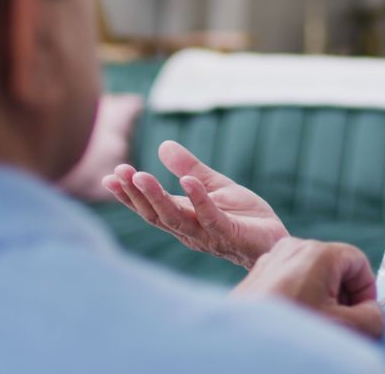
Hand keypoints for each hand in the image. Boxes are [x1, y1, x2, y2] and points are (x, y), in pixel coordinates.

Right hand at [102, 140, 287, 266]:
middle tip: (119, 173)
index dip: (129, 194)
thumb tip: (163, 145)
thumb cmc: (244, 216)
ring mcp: (207, 234)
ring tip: (142, 176)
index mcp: (182, 218)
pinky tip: (188, 181)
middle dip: (135, 194)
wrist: (274, 239)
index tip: (110, 176)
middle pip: (155, 214)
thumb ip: (190, 168)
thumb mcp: (215, 185)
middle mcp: (189, 230)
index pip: (149, 207)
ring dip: (157, 197)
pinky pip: (210, 216)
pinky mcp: (228, 233)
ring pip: (175, 218)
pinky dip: (198, 199)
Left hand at [232, 238, 384, 338]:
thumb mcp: (346, 328)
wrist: (239, 349)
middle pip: (335, 268)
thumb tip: (372, 312)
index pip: (359, 263)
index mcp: (318, 252)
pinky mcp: (257, 276)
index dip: (367, 292)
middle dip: (343, 298)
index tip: (361, 317)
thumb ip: (373, 317)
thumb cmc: (292, 334)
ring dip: (321, 302)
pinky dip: (299, 301)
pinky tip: (295, 324)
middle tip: (339, 326)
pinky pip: (290, 283)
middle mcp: (293, 247)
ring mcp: (271, 260)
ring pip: (312, 277)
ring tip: (315, 327)